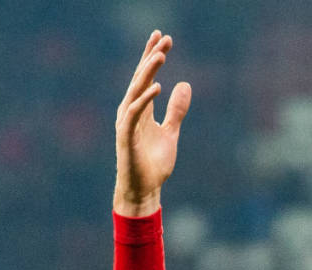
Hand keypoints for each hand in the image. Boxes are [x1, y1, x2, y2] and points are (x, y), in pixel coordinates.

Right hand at [114, 31, 190, 216]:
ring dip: (148, 73)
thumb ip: (176, 110)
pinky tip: (157, 86)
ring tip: (160, 56)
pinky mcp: (126, 135)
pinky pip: (135, 113)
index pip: (147, 77)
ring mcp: (126, 122)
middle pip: (141, 77)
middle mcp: (130, 110)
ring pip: (136, 90)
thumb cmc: (153, 163)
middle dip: (151, 57)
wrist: (144, 189)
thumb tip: (184, 85)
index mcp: (141, 108)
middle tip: (163, 38)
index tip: (164, 38)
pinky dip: (145, 99)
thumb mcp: (171, 132)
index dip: (153, 56)